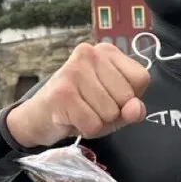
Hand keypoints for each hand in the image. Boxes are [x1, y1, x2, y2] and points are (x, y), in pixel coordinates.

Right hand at [5, 43, 150, 147]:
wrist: (39, 117)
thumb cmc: (81, 108)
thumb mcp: (114, 108)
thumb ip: (132, 108)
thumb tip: (134, 108)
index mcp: (107, 51)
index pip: (141, 78)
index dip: (130, 98)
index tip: (109, 97)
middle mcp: (90, 53)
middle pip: (126, 97)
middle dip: (112, 113)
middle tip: (90, 107)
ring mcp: (75, 71)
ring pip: (110, 113)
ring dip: (97, 122)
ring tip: (81, 112)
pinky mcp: (63, 93)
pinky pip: (93, 124)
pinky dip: (86, 130)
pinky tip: (71, 118)